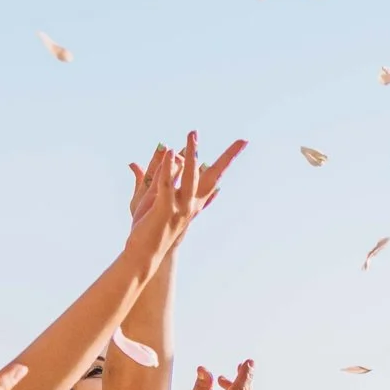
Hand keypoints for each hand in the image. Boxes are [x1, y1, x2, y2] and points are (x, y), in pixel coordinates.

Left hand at [126, 132, 244, 256]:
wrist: (146, 254)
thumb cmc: (151, 230)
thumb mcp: (158, 203)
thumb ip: (164, 183)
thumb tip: (167, 169)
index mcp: (193, 203)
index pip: (214, 179)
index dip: (228, 163)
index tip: (243, 147)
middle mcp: (192, 204)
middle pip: (213, 176)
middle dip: (228, 157)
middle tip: (243, 141)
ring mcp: (180, 207)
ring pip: (189, 176)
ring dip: (191, 154)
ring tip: (193, 134)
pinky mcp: (165, 209)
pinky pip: (167, 184)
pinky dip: (168, 167)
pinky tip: (169, 152)